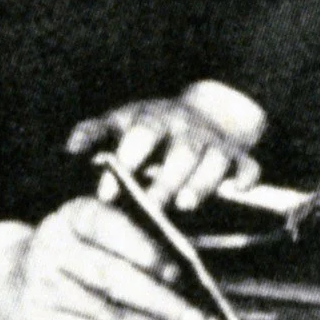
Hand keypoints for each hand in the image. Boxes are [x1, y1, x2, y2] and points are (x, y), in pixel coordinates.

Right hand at [0, 196, 219, 319]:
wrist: (6, 284)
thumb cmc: (70, 253)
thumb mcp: (90, 229)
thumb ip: (133, 235)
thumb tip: (188, 261)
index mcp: (69, 217)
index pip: (107, 227)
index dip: (143, 250)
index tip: (177, 270)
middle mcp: (51, 251)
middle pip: (112, 278)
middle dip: (162, 301)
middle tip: (199, 316)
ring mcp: (42, 292)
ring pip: (111, 315)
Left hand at [66, 89, 264, 214]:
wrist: (205, 114)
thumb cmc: (152, 129)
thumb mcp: (123, 122)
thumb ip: (96, 133)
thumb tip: (70, 146)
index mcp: (155, 119)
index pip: (142, 133)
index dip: (128, 158)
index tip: (108, 191)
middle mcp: (188, 129)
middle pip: (181, 151)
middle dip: (165, 179)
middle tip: (149, 205)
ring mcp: (215, 143)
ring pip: (215, 159)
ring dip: (202, 181)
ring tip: (185, 204)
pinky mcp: (240, 158)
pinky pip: (249, 166)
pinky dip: (247, 176)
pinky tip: (239, 189)